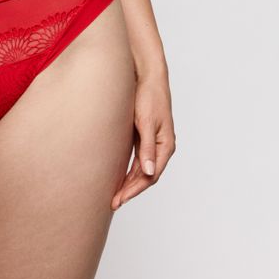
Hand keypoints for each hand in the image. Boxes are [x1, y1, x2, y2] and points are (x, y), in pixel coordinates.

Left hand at [111, 67, 175, 209]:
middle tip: (113, 202)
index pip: (150, 176)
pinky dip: (129, 170)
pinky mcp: (143, 136)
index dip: (134, 190)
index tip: (119, 199)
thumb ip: (147, 147)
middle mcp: (161, 146)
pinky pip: (137, 159)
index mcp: (165, 145)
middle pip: (146, 176)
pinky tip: (118, 177)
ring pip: (141, 170)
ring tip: (114, 195)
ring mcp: (152, 142)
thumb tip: (149, 173)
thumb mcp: (146, 121)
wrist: (147, 75)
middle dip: (130, 190)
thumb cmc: (148, 96)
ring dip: (129, 183)